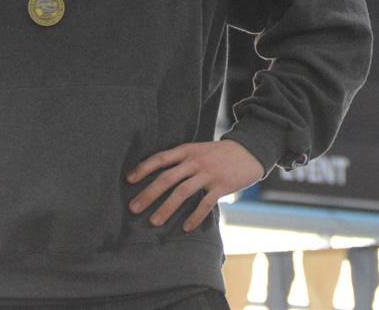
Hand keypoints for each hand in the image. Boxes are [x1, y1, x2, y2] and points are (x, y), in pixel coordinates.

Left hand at [125, 140, 264, 232]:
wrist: (248, 151)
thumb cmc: (218, 153)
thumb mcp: (197, 149)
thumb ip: (180, 160)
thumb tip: (157, 174)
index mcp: (186, 150)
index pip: (160, 158)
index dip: (143, 168)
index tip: (129, 180)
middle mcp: (194, 161)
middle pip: (167, 178)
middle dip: (149, 194)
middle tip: (134, 208)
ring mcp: (208, 174)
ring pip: (182, 192)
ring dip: (166, 208)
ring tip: (154, 222)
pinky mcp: (221, 186)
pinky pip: (205, 204)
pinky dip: (194, 217)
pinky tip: (185, 228)